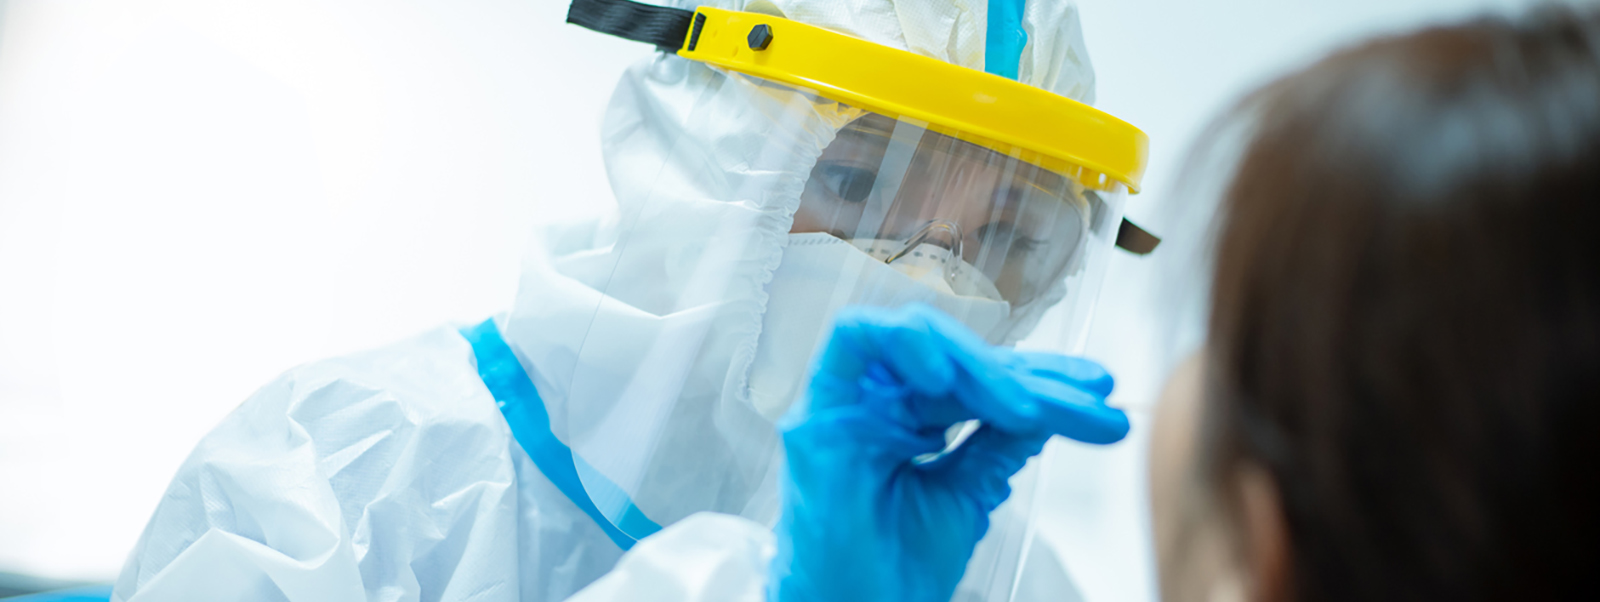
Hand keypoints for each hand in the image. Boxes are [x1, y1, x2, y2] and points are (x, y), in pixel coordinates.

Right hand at [769, 304, 1128, 601]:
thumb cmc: (898, 568)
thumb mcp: (970, 494)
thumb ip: (1000, 442)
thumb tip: (1048, 404)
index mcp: (912, 419)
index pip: (980, 377)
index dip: (1041, 378)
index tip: (1098, 392)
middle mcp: (880, 402)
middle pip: (958, 358)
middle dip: (1027, 377)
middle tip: (1084, 405)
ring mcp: (848, 402)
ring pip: (918, 339)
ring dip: (978, 366)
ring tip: (1025, 409)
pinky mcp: (817, 411)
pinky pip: (853, 338)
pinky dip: (906, 343)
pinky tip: (948, 380)